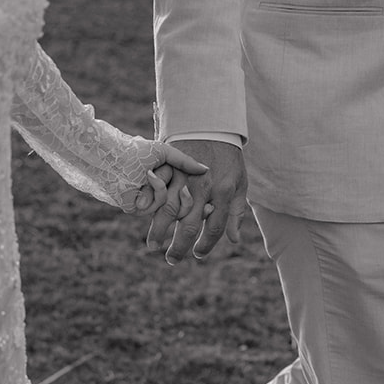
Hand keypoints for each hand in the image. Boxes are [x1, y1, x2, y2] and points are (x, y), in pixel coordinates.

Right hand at [146, 139, 247, 263]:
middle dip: (179, 246)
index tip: (197, 254)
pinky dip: (148, 202)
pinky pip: (156, 187)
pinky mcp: (170, 165)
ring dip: (159, 229)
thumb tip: (233, 240)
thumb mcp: (240, 183)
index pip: (214, 227)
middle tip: (172, 260)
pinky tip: (143, 215)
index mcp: (223, 192)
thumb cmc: (229, 157)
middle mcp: (203, 187)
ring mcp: (184, 176)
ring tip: (152, 245)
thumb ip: (236, 212)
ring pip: (169, 208)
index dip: (206, 245)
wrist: (214, 123)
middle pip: (189, 224)